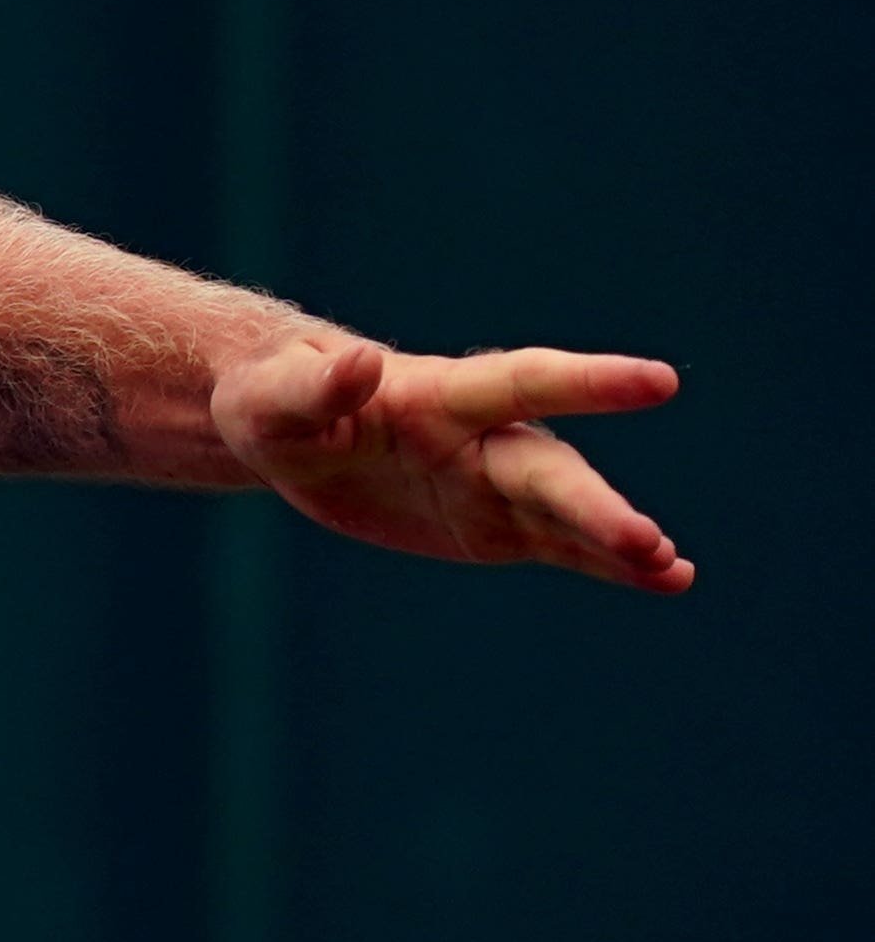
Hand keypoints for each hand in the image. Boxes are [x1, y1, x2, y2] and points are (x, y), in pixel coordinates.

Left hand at [215, 333, 692, 590]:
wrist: (285, 429)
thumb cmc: (269, 399)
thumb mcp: (270, 399)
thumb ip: (315, 387)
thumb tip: (362, 362)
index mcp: (436, 394)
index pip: (522, 382)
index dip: (589, 383)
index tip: (660, 381)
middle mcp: (482, 438)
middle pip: (549, 469)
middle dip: (596, 505)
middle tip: (647, 542)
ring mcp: (493, 484)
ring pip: (568, 512)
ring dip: (618, 539)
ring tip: (672, 569)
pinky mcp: (492, 527)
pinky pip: (560, 547)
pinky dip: (611, 564)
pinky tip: (668, 580)